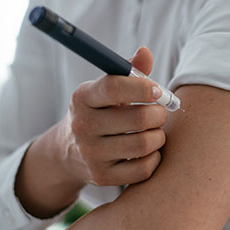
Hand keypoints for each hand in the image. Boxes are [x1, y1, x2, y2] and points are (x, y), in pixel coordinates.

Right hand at [58, 46, 167, 186]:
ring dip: (159, 136)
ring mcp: (91, 154)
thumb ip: (130, 70)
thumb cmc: (100, 111)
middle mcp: (83, 125)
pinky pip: (144, 168)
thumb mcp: (107, 89)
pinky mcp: (102, 177)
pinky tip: (149, 151)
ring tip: (155, 131)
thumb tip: (145, 52)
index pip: (114, 87)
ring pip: (144, 144)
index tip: (158, 91)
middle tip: (160, 113)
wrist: (69, 152)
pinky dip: (154, 158)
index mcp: (83, 97)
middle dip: (159, 114)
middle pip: (138, 118)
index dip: (143, 87)